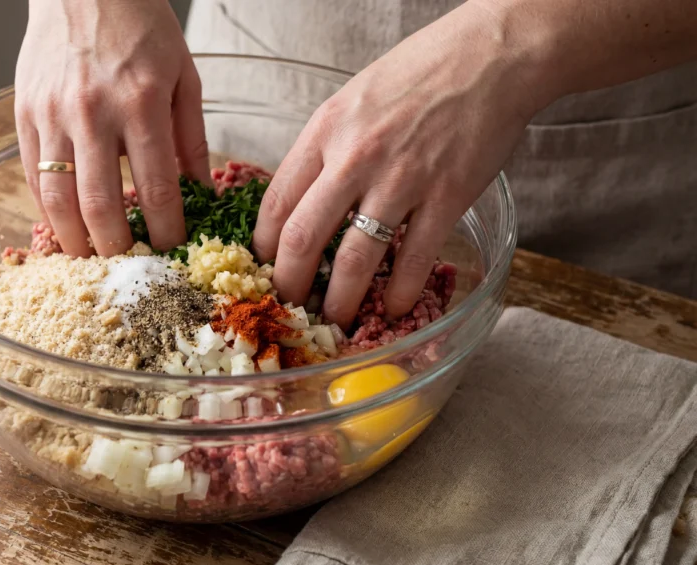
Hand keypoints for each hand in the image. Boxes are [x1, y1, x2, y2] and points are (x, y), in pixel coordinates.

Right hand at [15, 0, 209, 256]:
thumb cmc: (140, 25)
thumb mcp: (184, 73)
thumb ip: (191, 136)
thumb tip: (201, 191)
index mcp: (143, 103)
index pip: (157, 189)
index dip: (165, 231)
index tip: (171, 251)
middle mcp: (94, 112)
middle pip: (102, 205)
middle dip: (117, 248)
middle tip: (128, 267)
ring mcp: (53, 114)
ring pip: (59, 198)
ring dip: (74, 239)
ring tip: (89, 259)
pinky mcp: (25, 113)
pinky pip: (33, 174)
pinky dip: (47, 207)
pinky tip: (62, 224)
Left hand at [251, 2, 550, 329]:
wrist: (489, 57)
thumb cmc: (418, 75)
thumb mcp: (351, 102)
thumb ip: (325, 150)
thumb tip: (301, 200)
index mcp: (324, 131)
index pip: (275, 202)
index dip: (262, 247)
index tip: (263, 269)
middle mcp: (354, 158)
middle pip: (302, 238)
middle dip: (289, 285)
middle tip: (288, 308)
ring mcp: (401, 179)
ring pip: (356, 259)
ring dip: (341, 300)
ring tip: (335, 320)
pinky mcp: (446, 195)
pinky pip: (414, 258)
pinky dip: (401, 292)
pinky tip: (394, 307)